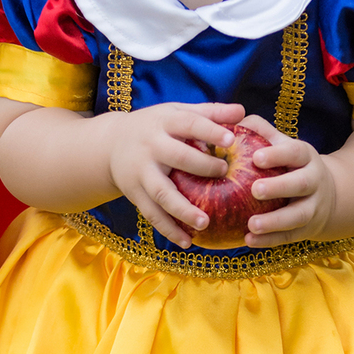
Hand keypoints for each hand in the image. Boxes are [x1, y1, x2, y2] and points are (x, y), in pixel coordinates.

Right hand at [106, 101, 245, 247]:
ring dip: (183, 210)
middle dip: (201, 166)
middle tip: (224, 172)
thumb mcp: (178, 113)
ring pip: (162, 193)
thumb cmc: (157, 127)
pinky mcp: (135, 194)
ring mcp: (141, 172)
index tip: (230, 140)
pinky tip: (188, 242)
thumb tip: (243, 111)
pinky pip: (152, 215)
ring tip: (205, 223)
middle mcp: (151, 147)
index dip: (209, 131)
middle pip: (176, 157)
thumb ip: (210, 113)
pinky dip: (169, 230)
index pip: (189, 124)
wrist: (110, 144)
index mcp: (165, 122)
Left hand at [239, 114, 336, 246]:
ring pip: (298, 215)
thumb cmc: (290, 165)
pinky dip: (270, 240)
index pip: (294, 152)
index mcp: (305, 156)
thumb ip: (259, 132)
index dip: (277, 154)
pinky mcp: (307, 230)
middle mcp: (313, 181)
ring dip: (275, 221)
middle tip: (255, 190)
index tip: (256, 157)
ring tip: (251, 225)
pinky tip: (249, 241)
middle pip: (301, 183)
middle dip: (279, 187)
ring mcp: (312, 207)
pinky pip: (289, 237)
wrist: (326, 195)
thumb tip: (230, 121)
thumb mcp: (282, 145)